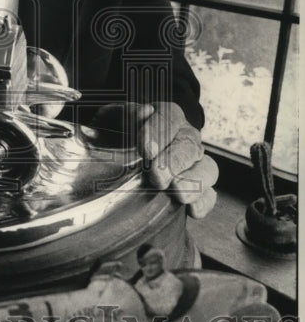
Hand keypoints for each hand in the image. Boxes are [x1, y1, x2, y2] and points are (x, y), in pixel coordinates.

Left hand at [92, 101, 217, 217]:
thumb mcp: (113, 118)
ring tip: (177, 191)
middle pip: (189, 145)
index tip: (146, 149)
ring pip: (207, 169)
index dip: (158, 132)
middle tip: (157, 175)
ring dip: (193, 182)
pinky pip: (209, 196)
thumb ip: (126, 113)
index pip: (169, 118)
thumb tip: (144, 112)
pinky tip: (191, 210)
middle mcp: (186, 138)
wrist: (116, 156)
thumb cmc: (116, 135)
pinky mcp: (197, 189)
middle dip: (173, 161)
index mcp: (168, 116)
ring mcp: (194, 163)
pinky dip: (203, 203)